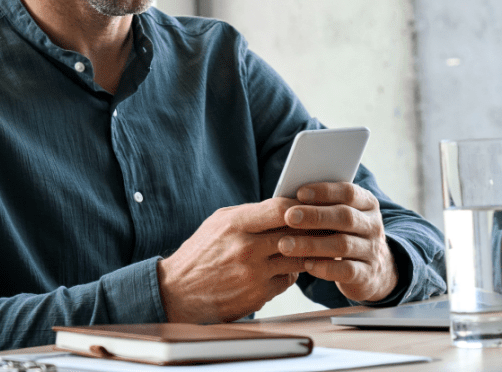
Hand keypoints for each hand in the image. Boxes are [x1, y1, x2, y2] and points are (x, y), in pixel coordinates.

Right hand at [157, 199, 308, 322]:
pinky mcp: (258, 295)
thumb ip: (252, 214)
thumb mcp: (219, 222)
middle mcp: (246, 248)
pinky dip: (291, 272)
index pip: (280, 209)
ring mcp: (253, 274)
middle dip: (312, 229)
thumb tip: (286, 206)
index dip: (301, 206)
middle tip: (324, 225)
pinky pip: (288, 280)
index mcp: (235, 224)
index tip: (310, 205)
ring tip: (312, 245)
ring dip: (307, 252)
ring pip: (297, 258)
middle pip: (296, 234)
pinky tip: (286, 266)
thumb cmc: (201, 253)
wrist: (177, 292)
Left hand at [277, 183, 398, 302]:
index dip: (325, 192)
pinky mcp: (367, 274)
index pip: (349, 192)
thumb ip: (322, 206)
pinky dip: (325, 268)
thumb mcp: (339, 216)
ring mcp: (372, 250)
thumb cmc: (344, 234)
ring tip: (285, 244)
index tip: (299, 192)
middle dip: (315, 216)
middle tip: (289, 217)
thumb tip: (288, 198)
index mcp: (367, 203)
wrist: (373, 269)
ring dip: (311, 244)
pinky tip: (306, 265)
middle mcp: (373, 225)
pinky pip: (347, 271)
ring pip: (343, 245)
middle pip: (345, 217)